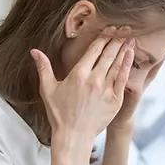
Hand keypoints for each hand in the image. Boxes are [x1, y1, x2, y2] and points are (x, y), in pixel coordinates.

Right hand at [31, 27, 134, 151]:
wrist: (73, 136)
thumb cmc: (59, 114)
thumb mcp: (47, 89)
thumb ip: (44, 67)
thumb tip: (34, 51)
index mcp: (78, 74)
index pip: (94, 50)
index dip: (103, 37)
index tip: (110, 28)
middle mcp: (94, 80)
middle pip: (108, 54)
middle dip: (117, 39)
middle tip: (124, 28)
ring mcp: (106, 90)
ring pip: (117, 64)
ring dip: (124, 49)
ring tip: (131, 38)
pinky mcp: (115, 100)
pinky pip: (123, 79)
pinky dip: (127, 65)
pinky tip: (130, 56)